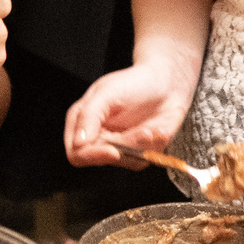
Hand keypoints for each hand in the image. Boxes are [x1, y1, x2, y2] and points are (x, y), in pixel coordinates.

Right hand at [64, 60, 198, 166]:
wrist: (166, 83)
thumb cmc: (134, 82)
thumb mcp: (107, 91)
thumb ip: (89, 115)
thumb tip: (78, 143)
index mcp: (83, 122)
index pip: (77, 152)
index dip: (93, 155)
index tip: (113, 150)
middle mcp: (99, 137)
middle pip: (104, 158)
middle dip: (127, 145)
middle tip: (144, 131)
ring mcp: (118, 146)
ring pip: (126, 161)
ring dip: (143, 145)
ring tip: (153, 128)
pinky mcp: (137, 151)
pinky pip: (143, 159)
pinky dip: (154, 146)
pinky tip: (159, 130)